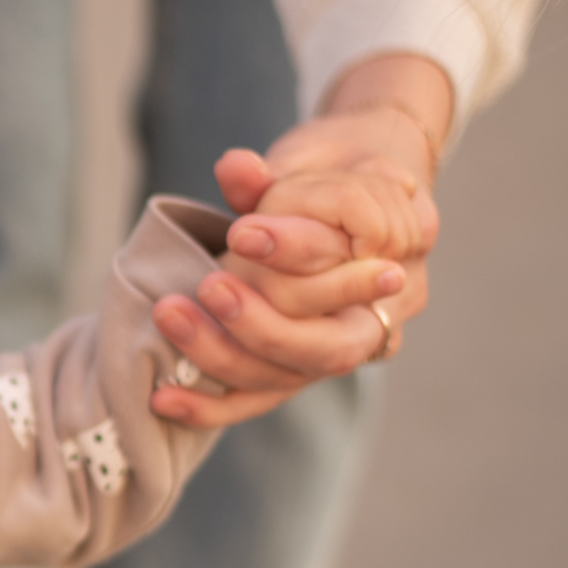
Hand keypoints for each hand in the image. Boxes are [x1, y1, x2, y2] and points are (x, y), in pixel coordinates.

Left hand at [151, 55, 448, 429]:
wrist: (344, 198)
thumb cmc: (330, 174)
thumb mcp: (308, 163)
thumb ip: (269, 175)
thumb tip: (235, 168)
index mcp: (404, 244)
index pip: (357, 263)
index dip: (299, 248)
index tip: (240, 231)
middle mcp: (387, 310)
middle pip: (333, 346)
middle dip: (265, 323)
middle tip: (210, 286)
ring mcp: (343, 347)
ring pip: (291, 375)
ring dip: (223, 352)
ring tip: (169, 313)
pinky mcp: (299, 370)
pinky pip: (258, 399)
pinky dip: (209, 405)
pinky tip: (162, 398)